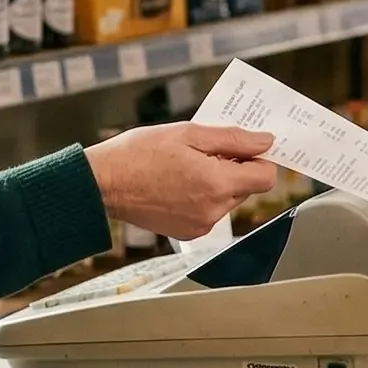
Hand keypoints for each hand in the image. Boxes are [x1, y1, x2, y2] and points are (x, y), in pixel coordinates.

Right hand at [86, 122, 276, 239]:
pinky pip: (209, 211)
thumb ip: (233, 139)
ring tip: (186, 166)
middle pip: (246, 187)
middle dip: (235, 167)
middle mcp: (213, 210)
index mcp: (217, 184)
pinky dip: (202, 197)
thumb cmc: (138, 154)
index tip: (249, 148)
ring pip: (228, 199)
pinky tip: (178, 183)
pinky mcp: (187, 233)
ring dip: (217, 182)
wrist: (102, 184)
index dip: (260, 159)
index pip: (266, 177)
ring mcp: (200, 225)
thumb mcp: (189, 133)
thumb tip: (265, 141)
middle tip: (206, 151)